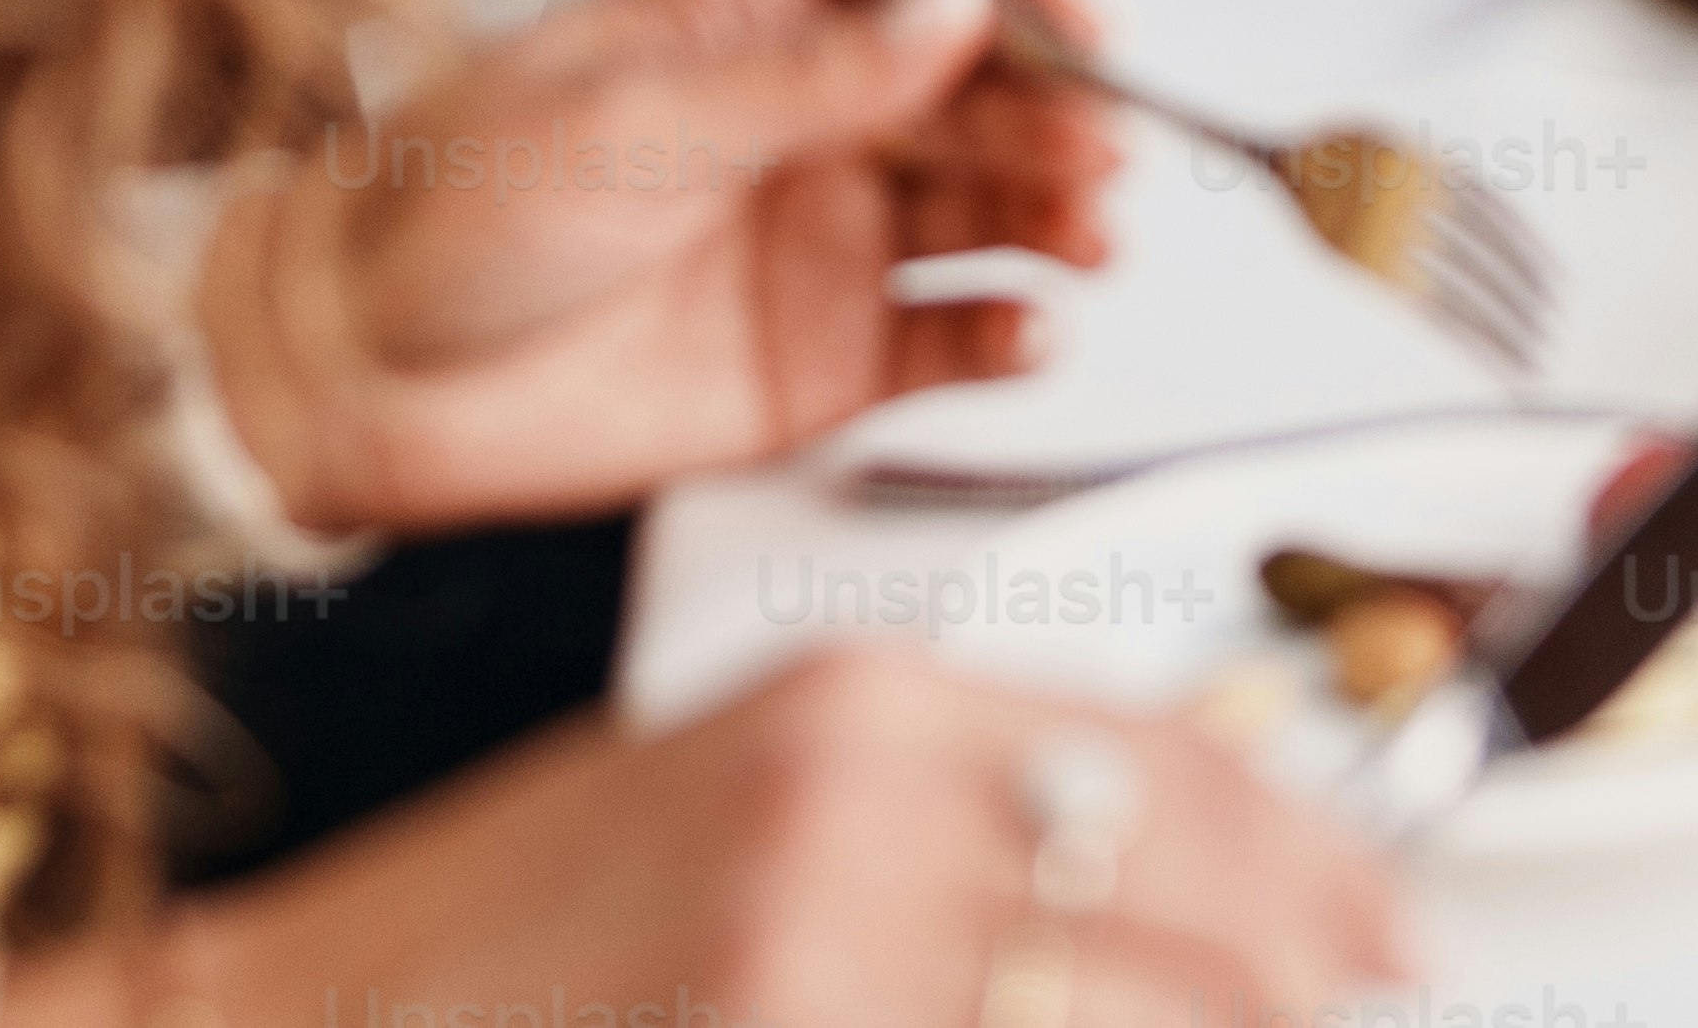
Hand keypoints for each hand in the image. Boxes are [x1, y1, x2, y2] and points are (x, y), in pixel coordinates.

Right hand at [25, 648, 1411, 1027]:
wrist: (301, 1015)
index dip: (1320, 869)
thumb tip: (1133, 874)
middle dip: (1294, 990)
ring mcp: (817, 942)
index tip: (1395, 936)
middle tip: (1364, 1009)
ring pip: (1119, 1002)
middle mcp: (866, 801)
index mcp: (869, 702)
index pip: (1182, 765)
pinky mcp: (771, 1025)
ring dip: (1204, 1025)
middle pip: (1196, 917)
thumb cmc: (510, 935)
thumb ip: (942, 812)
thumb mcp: (750, 800)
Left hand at [197, 0, 1123, 534]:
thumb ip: (810, 77)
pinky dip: (1010, 336)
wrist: (351, 379)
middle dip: (1058, 114)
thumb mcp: (632, 120)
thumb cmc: (447, 211)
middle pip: (986, 92)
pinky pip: (950, 341)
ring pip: (991, 212)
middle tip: (1096, 153)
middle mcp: (812, 122)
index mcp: (762, 19)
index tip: (1085, 30)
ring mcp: (823, 240)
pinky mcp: (820, 363)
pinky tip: (1029, 329)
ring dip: (1059, 218)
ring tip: (1086, 236)